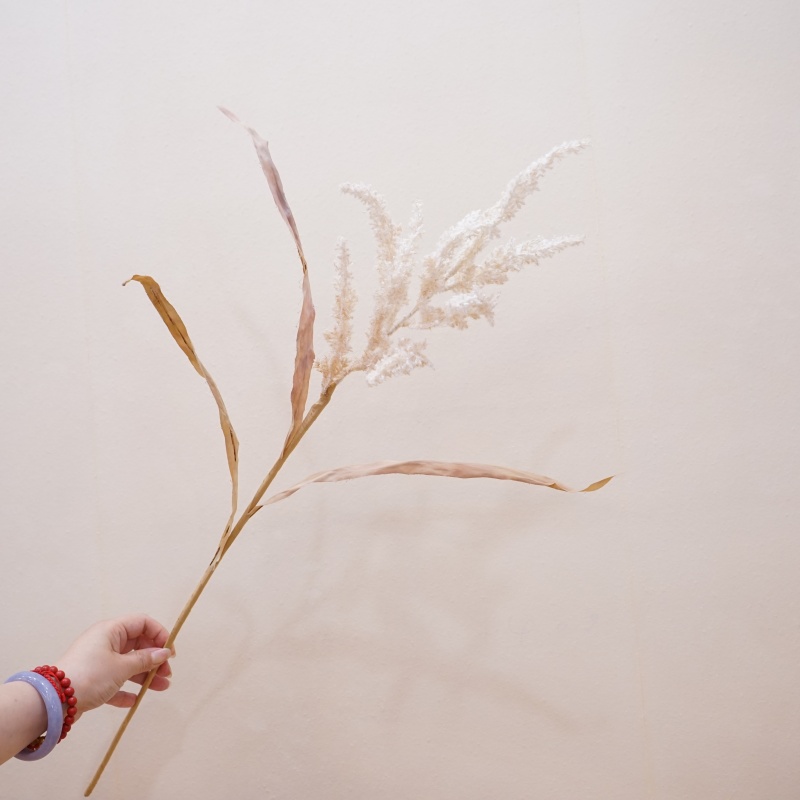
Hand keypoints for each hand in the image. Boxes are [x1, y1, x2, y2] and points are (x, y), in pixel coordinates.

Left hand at [57, 615, 173, 714]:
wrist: (55, 701)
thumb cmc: (91, 675)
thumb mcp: (122, 667)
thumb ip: (145, 660)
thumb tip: (164, 653)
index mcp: (111, 631)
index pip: (142, 623)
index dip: (159, 634)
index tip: (169, 652)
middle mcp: (105, 642)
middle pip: (137, 645)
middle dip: (154, 659)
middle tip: (167, 674)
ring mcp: (98, 661)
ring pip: (128, 664)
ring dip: (145, 675)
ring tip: (161, 688)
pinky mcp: (92, 680)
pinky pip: (114, 681)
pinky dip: (126, 689)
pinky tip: (135, 700)